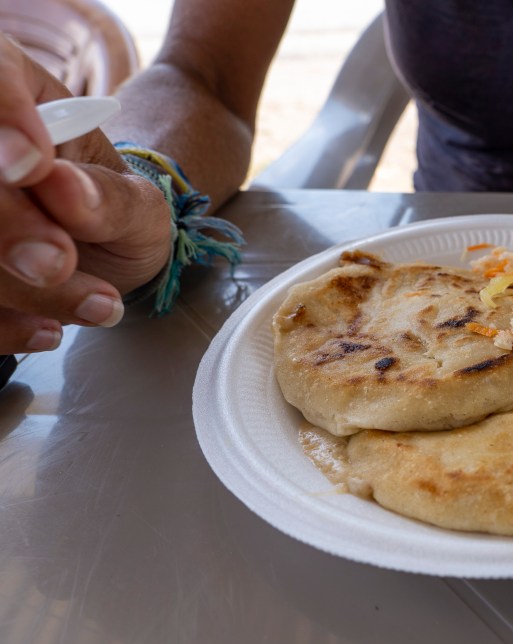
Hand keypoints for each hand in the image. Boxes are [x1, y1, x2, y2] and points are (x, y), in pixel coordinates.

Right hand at [0, 36, 171, 353]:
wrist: (103, 253)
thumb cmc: (117, 210)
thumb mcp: (140, 203)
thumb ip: (108, 196)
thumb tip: (60, 183)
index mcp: (8, 84)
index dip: (3, 116)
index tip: (33, 167)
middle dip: (7, 226)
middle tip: (60, 262)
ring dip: (17, 286)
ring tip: (92, 304)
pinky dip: (0, 323)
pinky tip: (45, 331)